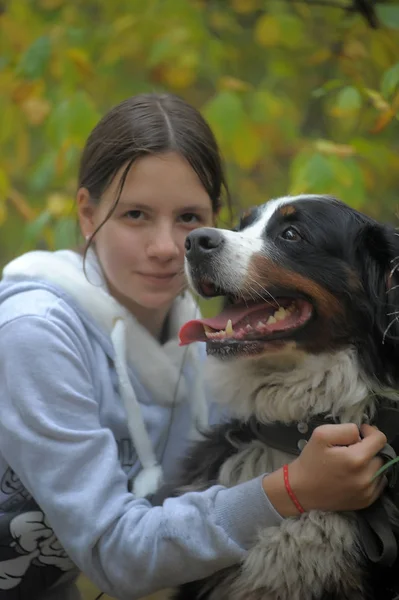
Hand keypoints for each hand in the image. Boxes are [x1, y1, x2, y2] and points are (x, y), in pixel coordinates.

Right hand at [263, 423, 386, 516]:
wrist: (301, 490)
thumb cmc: (310, 461)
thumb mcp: (321, 434)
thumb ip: (346, 429)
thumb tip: (361, 434)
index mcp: (356, 459)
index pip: (380, 440)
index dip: (370, 432)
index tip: (360, 433)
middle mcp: (366, 478)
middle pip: (381, 455)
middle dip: (369, 448)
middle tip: (351, 448)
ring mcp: (367, 492)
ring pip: (381, 469)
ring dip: (370, 463)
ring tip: (352, 463)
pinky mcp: (366, 502)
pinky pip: (378, 484)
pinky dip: (370, 476)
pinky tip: (354, 474)